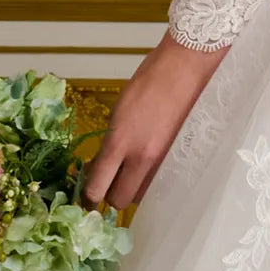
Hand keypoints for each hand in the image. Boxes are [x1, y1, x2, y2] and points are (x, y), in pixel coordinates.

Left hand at [81, 32, 229, 210]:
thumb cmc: (147, 82)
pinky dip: (149, 179)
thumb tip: (99, 165)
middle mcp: (141, 158)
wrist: (183, 69)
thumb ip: (109, 142)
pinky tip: (148, 163)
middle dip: (110, 195)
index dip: (88, 195)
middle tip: (108, 180)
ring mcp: (162, 161)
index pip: (97, 186)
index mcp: (120, 142)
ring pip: (141, 194)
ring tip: (130, 169)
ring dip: (132, 187)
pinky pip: (159, 182)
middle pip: (120, 200)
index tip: (86, 192)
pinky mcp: (179, 158)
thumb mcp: (118, 112)